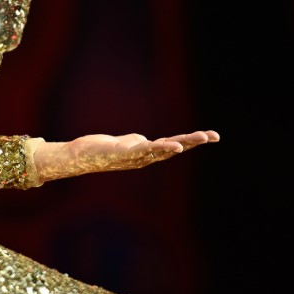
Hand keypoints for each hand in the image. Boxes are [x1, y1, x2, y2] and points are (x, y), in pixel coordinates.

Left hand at [32, 130, 219, 183]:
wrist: (80, 156)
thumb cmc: (102, 150)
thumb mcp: (125, 144)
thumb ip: (137, 143)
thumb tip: (142, 141)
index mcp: (148, 153)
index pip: (175, 144)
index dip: (192, 140)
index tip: (212, 135)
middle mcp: (145, 157)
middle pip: (174, 147)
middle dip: (194, 141)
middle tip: (213, 136)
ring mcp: (136, 156)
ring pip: (163, 149)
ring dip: (182, 144)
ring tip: (199, 139)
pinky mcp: (124, 152)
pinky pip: (147, 150)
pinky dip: (162, 148)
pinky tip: (174, 146)